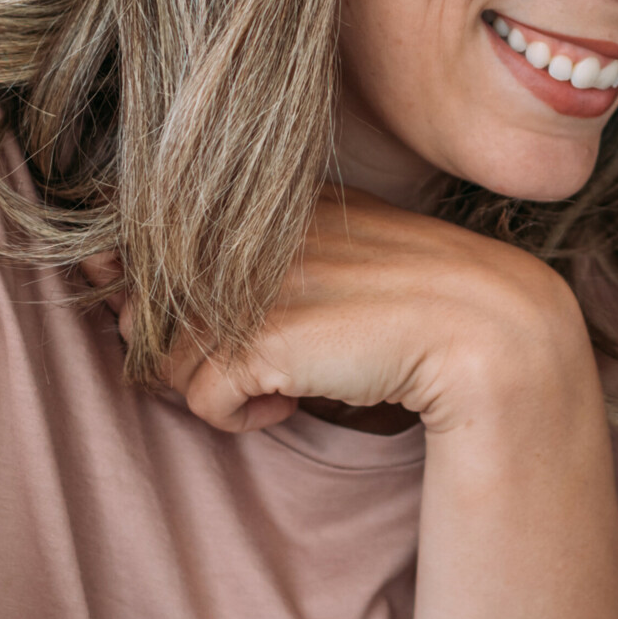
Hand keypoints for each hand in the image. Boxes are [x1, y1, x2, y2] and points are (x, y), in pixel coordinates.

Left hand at [159, 185, 587, 434]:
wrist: (490, 332)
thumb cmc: (412, 304)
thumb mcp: (333, 258)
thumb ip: (253, 259)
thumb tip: (127, 281)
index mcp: (269, 200)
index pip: (159, 244)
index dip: (168, 298)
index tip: (224, 326)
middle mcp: (250, 229)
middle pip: (150, 304)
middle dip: (187, 347)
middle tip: (256, 364)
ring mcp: (255, 281)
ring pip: (165, 357)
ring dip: (217, 385)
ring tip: (282, 383)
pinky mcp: (265, 337)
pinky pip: (200, 397)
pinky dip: (238, 418)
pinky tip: (291, 405)